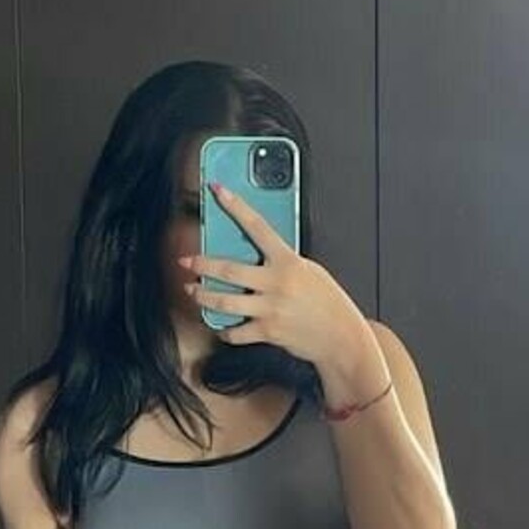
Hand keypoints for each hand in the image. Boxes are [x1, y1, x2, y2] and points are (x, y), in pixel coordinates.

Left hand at [181, 181, 370, 372]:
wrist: (342, 337)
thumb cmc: (328, 303)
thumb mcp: (310, 271)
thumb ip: (283, 262)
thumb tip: (256, 255)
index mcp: (289, 262)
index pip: (258, 226)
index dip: (236, 206)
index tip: (218, 191)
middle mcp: (277, 283)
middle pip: (228, 270)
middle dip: (202, 265)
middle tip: (187, 261)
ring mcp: (270, 309)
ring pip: (224, 301)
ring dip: (202, 296)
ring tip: (192, 291)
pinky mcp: (267, 332)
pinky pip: (236, 332)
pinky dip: (225, 330)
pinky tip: (221, 326)